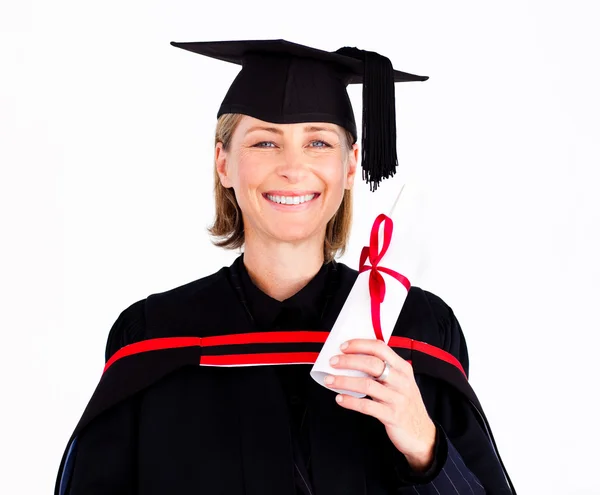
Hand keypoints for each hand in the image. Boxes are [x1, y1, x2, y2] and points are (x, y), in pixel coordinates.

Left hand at [325, 338, 435, 470]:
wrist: (422, 434)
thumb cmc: (406, 404)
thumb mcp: (401, 382)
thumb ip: (384, 370)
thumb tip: (353, 359)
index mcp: (403, 368)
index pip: (381, 348)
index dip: (360, 345)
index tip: (343, 346)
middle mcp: (402, 381)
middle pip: (372, 364)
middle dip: (348, 361)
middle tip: (333, 362)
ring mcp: (397, 399)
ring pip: (366, 384)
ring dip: (344, 381)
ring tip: (329, 380)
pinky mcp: (392, 416)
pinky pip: (367, 406)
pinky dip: (350, 401)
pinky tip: (340, 399)